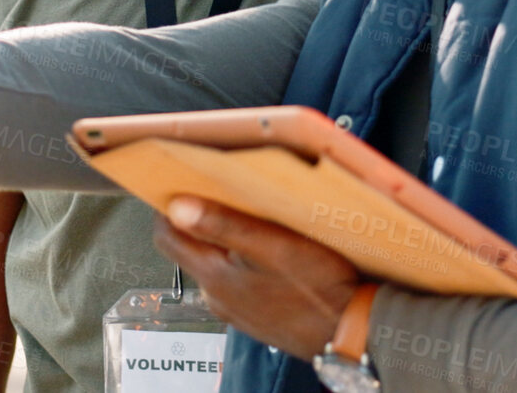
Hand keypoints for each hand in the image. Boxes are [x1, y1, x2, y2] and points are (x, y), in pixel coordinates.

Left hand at [153, 195, 361, 358]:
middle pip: (190, 248)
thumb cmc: (317, 287)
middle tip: (223, 193)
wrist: (350, 332)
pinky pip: (238, 281)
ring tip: (254, 220)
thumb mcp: (272, 245)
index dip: (168, 207)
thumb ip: (223, 225)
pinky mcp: (255, 315)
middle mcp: (216, 296)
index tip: (182, 183)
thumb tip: (177, 207)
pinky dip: (245, 262)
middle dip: (201, 219)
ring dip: (226, 241)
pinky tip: (272, 253)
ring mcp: (235, 308)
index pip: (166, 236)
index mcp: (213, 276)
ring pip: (216, 264)